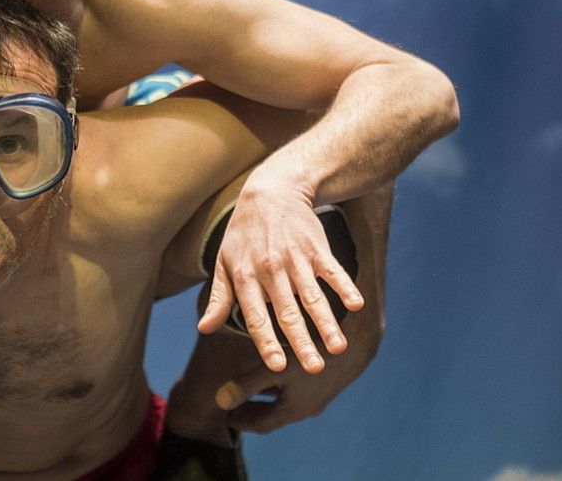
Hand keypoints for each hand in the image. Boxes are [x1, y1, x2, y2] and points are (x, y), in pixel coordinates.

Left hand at [198, 186, 362, 373]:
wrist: (271, 192)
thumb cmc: (243, 234)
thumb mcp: (224, 262)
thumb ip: (219, 298)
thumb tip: (204, 329)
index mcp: (246, 276)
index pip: (256, 315)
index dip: (266, 341)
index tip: (278, 366)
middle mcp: (271, 269)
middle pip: (288, 312)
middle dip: (302, 341)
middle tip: (314, 369)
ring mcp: (296, 258)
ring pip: (313, 296)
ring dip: (327, 322)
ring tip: (339, 347)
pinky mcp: (317, 248)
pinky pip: (333, 270)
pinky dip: (345, 286)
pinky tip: (357, 305)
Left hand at [215, 306, 380, 432]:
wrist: (357, 338)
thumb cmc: (313, 353)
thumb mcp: (275, 369)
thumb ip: (246, 386)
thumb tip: (220, 402)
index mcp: (295, 410)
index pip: (262, 424)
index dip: (241, 421)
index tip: (225, 417)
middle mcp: (309, 406)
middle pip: (273, 413)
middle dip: (252, 409)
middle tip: (232, 404)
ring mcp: (320, 393)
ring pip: (286, 397)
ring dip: (268, 394)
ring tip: (250, 386)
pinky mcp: (327, 377)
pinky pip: (298, 385)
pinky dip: (283, 381)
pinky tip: (276, 365)